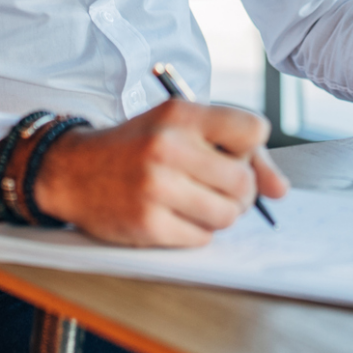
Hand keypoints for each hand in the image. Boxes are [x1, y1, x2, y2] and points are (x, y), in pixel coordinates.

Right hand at [29, 99, 290, 246]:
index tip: (230, 155)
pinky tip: (173, 216)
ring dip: (220, 216)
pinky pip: (202, 238)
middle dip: (239, 192)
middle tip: (214, 188)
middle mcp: (168, 146)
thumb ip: (236, 151)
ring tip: (194, 203)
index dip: (249, 149)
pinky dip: (196, 232)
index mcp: (180, 114)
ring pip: (228, 215)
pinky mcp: (148, 223)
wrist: (72, 170)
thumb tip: (281, 191)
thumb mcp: (180, 129)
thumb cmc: (136, 147)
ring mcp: (156, 187)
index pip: (254, 130)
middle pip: (244, 182)